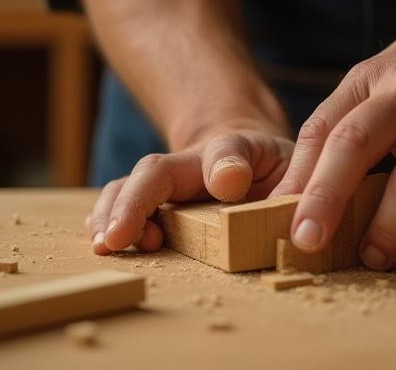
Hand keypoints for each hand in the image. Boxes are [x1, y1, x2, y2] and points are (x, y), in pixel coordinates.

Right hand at [86, 119, 293, 254]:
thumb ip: (292, 181)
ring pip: (130, 185)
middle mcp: (192, 164)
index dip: (226, 165)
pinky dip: (106, 220)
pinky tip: (101, 240)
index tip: (229, 183)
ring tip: (107, 244)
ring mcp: (168, 183)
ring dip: (113, 214)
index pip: (228, 150)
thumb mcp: (295, 167)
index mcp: (236, 153)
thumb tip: (271, 205)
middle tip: (119, 235)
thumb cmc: (274, 167)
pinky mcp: (154, 202)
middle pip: (157, 171)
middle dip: (136, 201)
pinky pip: (121, 203)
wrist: (247, 158)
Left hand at [271, 2, 395, 268]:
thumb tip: (299, 190)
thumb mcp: (385, 76)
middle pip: (355, 149)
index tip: (280, 218)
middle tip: (308, 242)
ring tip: (374, 255)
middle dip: (325, 202)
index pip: (324, 129)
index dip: (298, 178)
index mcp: (377, 76)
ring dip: (387, 233)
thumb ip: (346, 123)